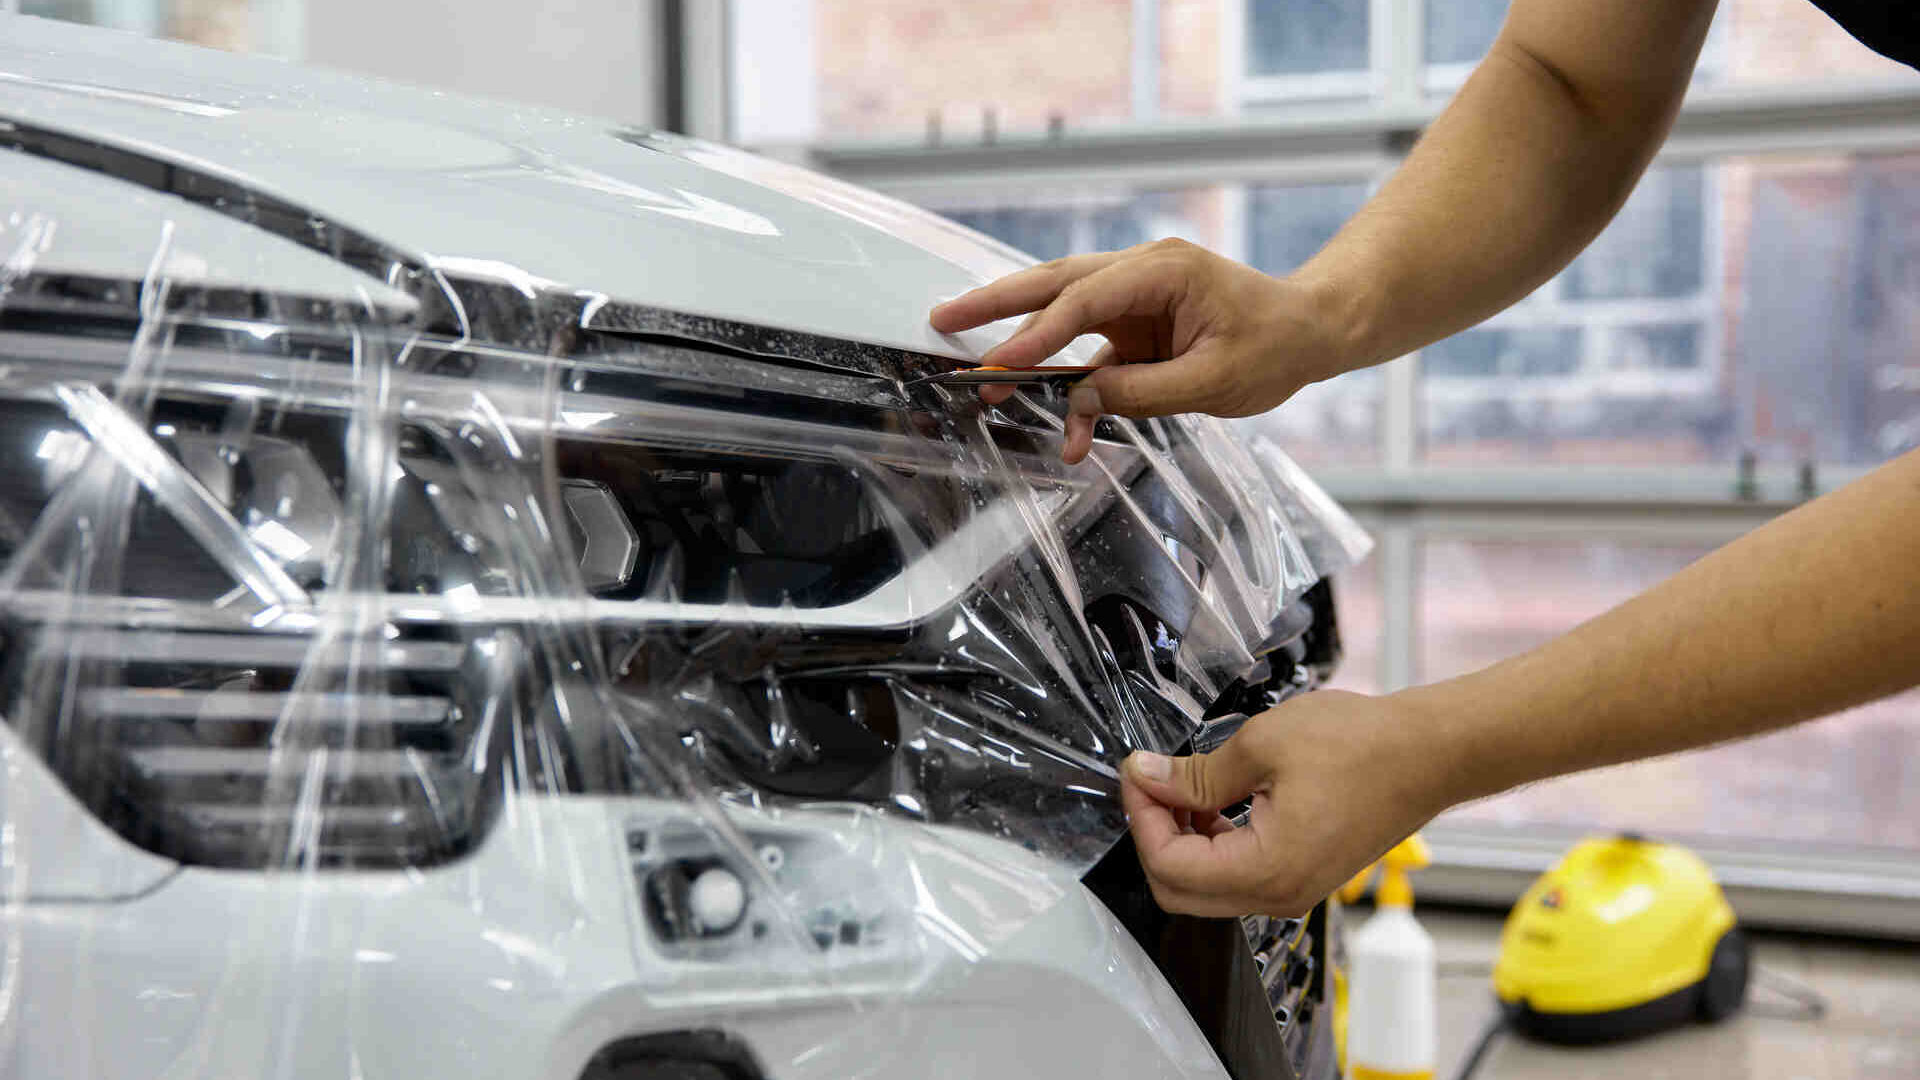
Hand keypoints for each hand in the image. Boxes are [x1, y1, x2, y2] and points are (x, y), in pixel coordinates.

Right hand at [928, 239, 1359, 463]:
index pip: (1086, 298)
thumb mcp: (1213, 380)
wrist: (1309, 330)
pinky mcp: (1134, 325)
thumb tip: (1080, 402)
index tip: (1006, 362)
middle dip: (996, 304)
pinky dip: (1062, 374)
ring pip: (1060, 308)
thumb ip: (1141, 393)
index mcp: (1164, 271)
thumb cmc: (1274, 346)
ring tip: (972, 358)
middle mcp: (1141, 273)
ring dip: (1017, 334)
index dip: (1041, 332)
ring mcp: (1135, 298)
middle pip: (1055, 283)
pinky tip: (1043, 404)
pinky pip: (1086, 347)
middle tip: (943, 319)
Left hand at [1119, 690, 1453, 916]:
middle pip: (1180, 891)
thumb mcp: (1262, 745)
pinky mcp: (1302, 876)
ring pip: (1206, 887)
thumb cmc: (1362, 745)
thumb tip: (1146, 776)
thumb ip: (1195, 773)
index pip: (1168, 866)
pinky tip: (1211, 801)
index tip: (1136, 773)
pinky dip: (1211, 844)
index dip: (1142, 816)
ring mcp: (1292, 891)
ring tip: (1179, 784)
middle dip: (1154, 834)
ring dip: (1181, 840)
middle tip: (1150, 781)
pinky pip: (1237, 877)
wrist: (1430, 753)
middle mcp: (1278, 896)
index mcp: (1266, 871)